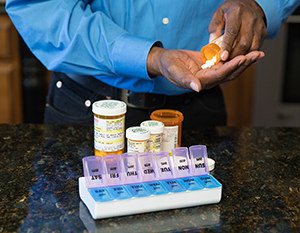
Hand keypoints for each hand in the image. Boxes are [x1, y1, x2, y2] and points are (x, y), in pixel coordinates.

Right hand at [147, 46, 263, 91]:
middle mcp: (208, 79)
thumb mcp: (174, 72)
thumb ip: (185, 80)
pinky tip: (247, 53)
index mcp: (200, 82)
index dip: (231, 67)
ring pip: (230, 69)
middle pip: (229, 73)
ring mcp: (210, 73)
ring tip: (258, 54)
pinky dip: (237, 58)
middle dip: (243, 64)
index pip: (219, 75)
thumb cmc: (168, 67)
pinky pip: (226, 63)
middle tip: (257, 55)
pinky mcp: (211, 66)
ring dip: (244, 62)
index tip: (242, 58)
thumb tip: (197, 88)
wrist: (166, 62)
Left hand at [208, 0, 266, 60]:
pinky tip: (240, 56)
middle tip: (225, 61)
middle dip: (234, 55)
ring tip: (231, 59)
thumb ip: (214, 28)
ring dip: (241, 56)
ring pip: (252, 47)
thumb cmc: (230, 11)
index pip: (232, 32)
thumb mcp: (218, 15)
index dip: (227, 46)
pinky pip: (256, 47)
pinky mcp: (264, 32)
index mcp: (236, 12)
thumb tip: (212, 43)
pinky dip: (248, 54)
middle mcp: (250, 18)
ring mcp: (259, 26)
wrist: (247, 4)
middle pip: (244, 43)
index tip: (223, 57)